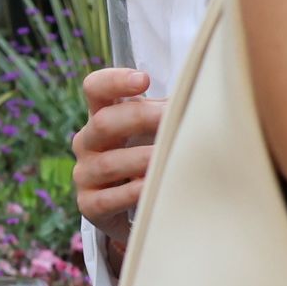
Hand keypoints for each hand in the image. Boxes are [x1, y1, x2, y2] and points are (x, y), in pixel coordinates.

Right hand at [74, 68, 161, 242]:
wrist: (128, 205)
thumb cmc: (145, 155)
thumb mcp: (152, 129)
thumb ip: (165, 111)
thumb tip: (201, 95)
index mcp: (101, 114)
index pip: (95, 87)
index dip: (115, 80)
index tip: (144, 80)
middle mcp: (87, 141)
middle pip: (103, 122)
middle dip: (140, 118)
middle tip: (170, 118)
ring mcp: (85, 173)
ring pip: (108, 163)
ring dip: (142, 159)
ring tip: (168, 157)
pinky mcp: (89, 204)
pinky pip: (109, 198)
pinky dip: (132, 193)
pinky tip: (152, 187)